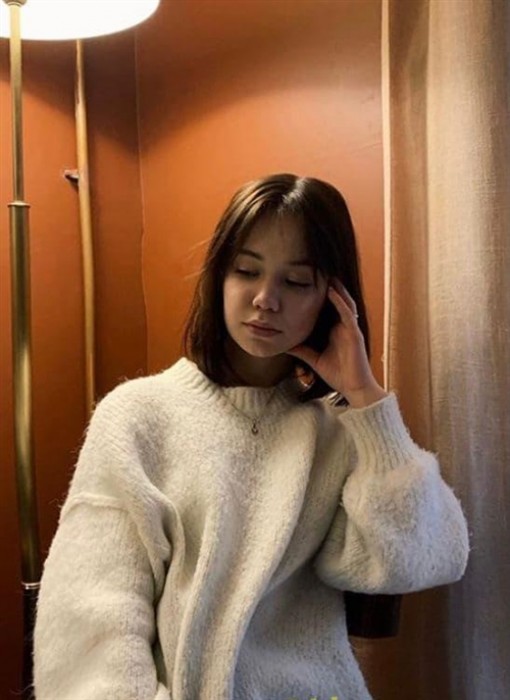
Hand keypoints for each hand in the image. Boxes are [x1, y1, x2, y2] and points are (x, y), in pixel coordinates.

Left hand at [286, 277, 387, 407]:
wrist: (354, 389)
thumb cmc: (338, 375)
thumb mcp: (314, 359)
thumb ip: (302, 350)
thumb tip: (284, 344)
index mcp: (336, 331)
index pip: (328, 309)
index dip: (320, 296)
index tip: (308, 283)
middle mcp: (344, 327)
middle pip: (337, 302)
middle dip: (330, 287)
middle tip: (318, 271)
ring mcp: (351, 329)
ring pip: (344, 303)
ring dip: (336, 289)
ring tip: (326, 275)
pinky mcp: (355, 334)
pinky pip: (348, 314)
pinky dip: (340, 302)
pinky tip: (332, 292)